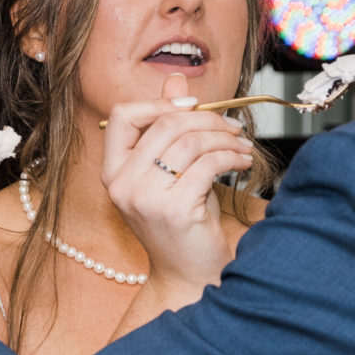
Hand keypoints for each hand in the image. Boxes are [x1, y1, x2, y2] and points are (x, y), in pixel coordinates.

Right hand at [103, 97, 254, 298]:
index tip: (193, 105)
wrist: (189, 275)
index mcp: (113, 170)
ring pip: (190, 141)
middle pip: (166, 123)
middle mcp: (121, 184)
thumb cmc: (183, 222)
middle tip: (233, 127)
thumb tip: (176, 79)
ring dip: (224, 138)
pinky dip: (231, 157)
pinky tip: (242, 161)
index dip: (159, 102)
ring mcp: (144, 198)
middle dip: (208, 119)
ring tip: (242, 146)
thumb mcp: (172, 170)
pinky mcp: (173, 210)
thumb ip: (169, 127)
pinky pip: (207, 164)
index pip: (123, 115)